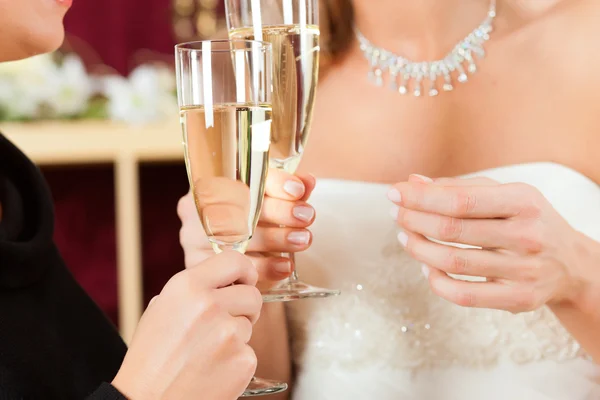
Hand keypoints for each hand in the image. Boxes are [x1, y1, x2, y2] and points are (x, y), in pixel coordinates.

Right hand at [112, 251, 261, 399]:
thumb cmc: (150, 359)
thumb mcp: (160, 310)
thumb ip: (192, 290)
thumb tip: (221, 280)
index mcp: (186, 286)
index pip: (234, 260)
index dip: (245, 271)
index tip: (245, 280)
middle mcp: (209, 304)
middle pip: (252, 294)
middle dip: (245, 307)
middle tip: (225, 324)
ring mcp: (228, 333)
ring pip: (250, 324)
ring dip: (236, 336)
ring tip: (207, 352)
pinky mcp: (242, 360)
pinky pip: (250, 352)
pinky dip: (236, 361)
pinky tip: (213, 370)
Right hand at [178, 168, 316, 290]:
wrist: (222, 265)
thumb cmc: (251, 223)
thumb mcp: (268, 202)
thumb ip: (285, 191)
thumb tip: (307, 182)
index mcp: (213, 182)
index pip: (243, 176)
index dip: (274, 182)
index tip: (298, 189)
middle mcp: (198, 208)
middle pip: (242, 207)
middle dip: (280, 211)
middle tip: (307, 216)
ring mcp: (195, 240)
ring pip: (240, 239)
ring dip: (278, 239)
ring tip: (303, 240)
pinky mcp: (201, 269)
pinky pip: (236, 269)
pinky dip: (266, 267)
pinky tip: (285, 265)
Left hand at [389, 174, 584, 313]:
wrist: (572, 264)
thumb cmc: (527, 221)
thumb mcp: (504, 194)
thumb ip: (459, 187)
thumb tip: (412, 181)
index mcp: (523, 201)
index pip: (460, 199)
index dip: (420, 197)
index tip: (394, 194)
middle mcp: (527, 235)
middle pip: (452, 230)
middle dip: (414, 220)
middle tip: (397, 215)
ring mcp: (525, 271)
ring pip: (453, 263)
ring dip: (418, 249)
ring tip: (405, 237)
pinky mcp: (519, 299)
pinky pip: (464, 295)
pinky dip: (436, 282)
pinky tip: (426, 268)